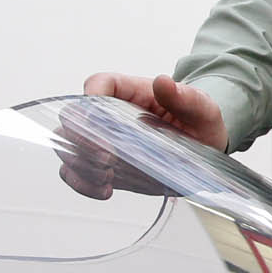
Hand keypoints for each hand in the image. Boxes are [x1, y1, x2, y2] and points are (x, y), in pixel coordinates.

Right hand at [60, 74, 229, 199]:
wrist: (203, 149)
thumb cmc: (199, 122)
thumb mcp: (202, 108)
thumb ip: (185, 98)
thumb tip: (164, 82)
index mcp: (129, 92)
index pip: (98, 84)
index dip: (91, 99)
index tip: (101, 124)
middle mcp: (108, 114)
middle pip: (73, 118)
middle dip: (82, 139)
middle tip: (107, 159)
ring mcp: (102, 140)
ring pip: (68, 146)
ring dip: (80, 164)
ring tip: (107, 177)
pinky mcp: (104, 165)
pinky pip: (77, 173)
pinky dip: (83, 184)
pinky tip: (104, 190)